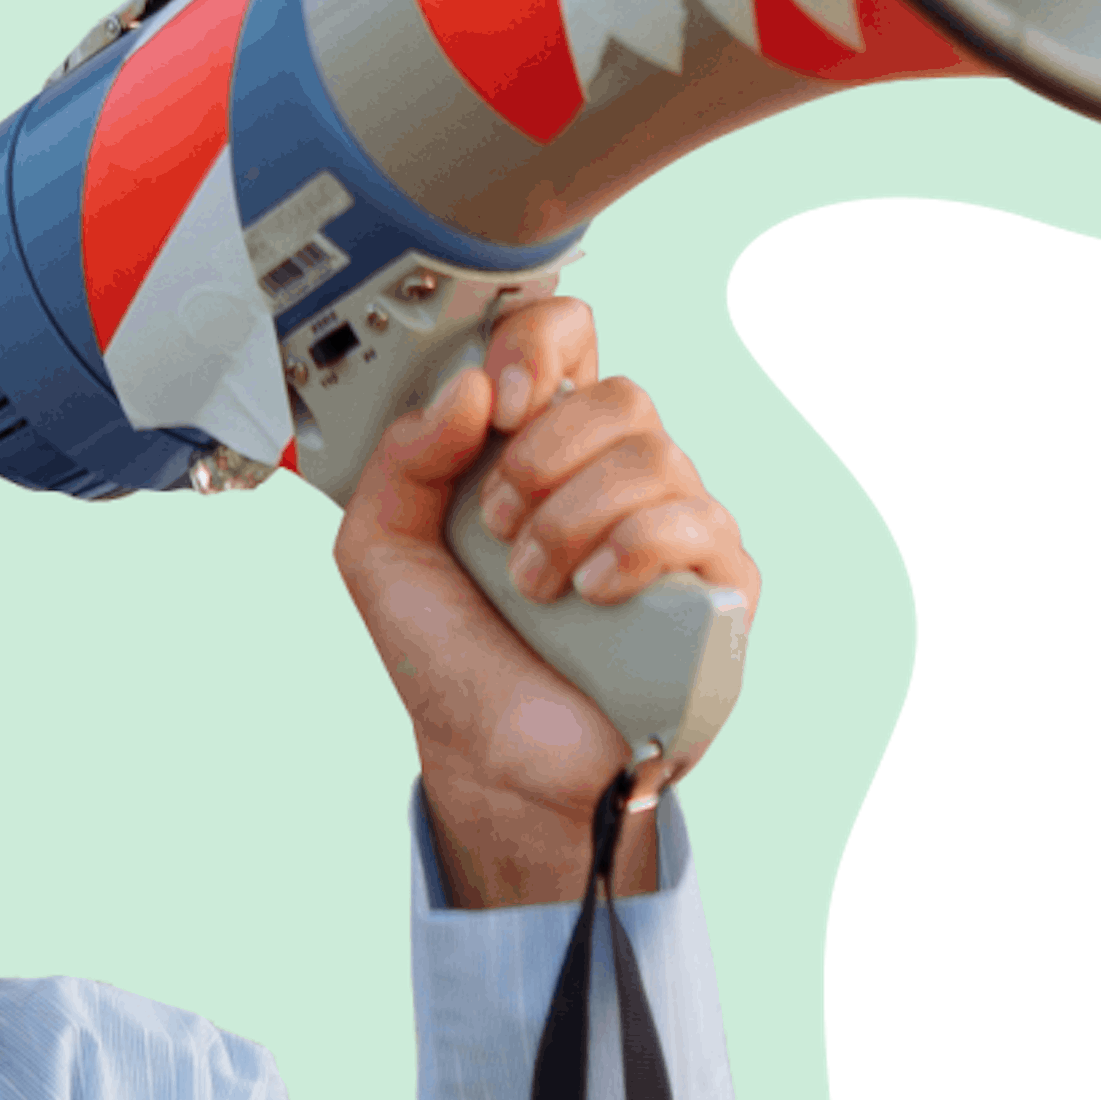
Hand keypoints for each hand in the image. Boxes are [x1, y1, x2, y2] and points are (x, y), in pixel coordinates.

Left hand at [330, 294, 756, 907]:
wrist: (492, 761)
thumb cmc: (452, 654)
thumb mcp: (382, 548)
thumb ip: (402, 457)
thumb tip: (469, 386)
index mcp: (541, 446)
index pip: (571, 338)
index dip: (537, 345)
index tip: (499, 398)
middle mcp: (615, 473)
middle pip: (618, 393)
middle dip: (539, 455)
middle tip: (497, 524)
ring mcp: (675, 524)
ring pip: (652, 454)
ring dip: (568, 518)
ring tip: (531, 584)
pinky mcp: (718, 585)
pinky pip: (696, 521)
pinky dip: (629, 550)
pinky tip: (588, 596)